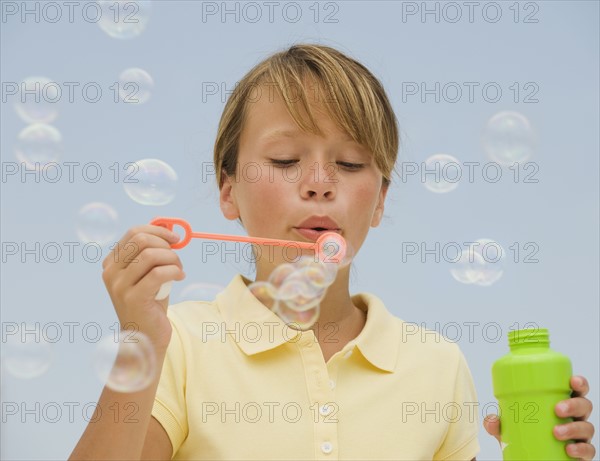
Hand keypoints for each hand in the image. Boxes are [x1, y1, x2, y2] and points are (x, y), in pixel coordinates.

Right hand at [102, 224, 185, 350]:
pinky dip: (174, 271)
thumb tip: (169, 230)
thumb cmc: (150, 303)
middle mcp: (110, 272)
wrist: (144, 337)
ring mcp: (119, 286)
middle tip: (177, 257)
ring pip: (151, 255)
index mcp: (111, 263)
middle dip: (166, 244)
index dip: (158, 230)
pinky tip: (179, 277)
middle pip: (141, 240)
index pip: (134, 233)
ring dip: (173, 259)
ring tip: (179, 270)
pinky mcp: (133, 298)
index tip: (175, 238)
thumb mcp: (149, 274)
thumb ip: (154, 253)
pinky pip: (158, 273)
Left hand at [483, 375, 595, 459]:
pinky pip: (588, 451)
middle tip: (557, 409)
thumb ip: (498, 423)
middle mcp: (574, 417)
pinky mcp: (582, 453)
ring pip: (587, 427)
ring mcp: (580, 435)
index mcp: (561, 403)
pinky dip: (581, 449)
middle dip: (573, 405)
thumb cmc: (525, 434)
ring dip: (573, 428)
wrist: (529, 458)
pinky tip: (569, 449)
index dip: (579, 382)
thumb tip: (491, 419)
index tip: (572, 380)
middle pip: (584, 405)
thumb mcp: (509, 427)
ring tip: (556, 432)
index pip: (576, 389)